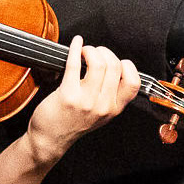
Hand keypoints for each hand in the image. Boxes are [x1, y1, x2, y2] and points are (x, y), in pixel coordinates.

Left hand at [21, 37, 139, 163]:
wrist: (50, 139)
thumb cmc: (72, 124)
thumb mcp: (100, 115)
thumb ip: (110, 96)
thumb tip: (113, 67)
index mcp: (114, 109)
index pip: (133, 82)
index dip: (125, 66)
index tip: (115, 61)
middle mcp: (103, 106)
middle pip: (114, 66)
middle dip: (104, 52)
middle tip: (94, 52)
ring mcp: (86, 101)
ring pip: (98, 63)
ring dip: (91, 50)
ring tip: (84, 52)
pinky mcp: (68, 95)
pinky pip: (75, 64)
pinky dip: (75, 48)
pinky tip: (75, 44)